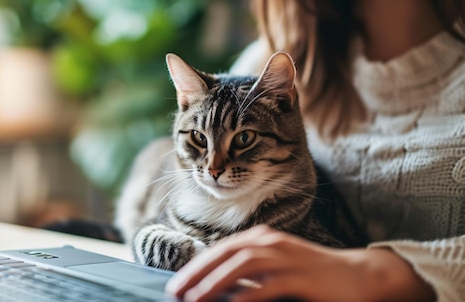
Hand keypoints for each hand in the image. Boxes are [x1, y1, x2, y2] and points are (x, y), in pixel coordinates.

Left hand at [165, 225, 434, 301]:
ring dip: (215, 282)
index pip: (221, 249)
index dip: (196, 266)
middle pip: (226, 254)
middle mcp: (272, 243)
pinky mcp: (303, 278)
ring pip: (243, 265)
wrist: (358, 277)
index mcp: (262, 238)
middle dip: (197, 273)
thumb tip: (216, 287)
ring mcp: (288, 258)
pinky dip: (248, 295)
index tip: (177, 284)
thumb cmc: (311, 275)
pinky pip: (270, 286)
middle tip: (175, 292)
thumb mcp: (275, 269)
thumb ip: (249, 274)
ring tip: (194, 299)